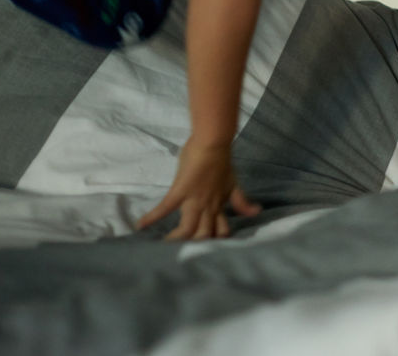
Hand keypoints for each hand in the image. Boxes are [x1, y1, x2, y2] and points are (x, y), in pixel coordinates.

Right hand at [136, 138, 261, 239]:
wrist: (213, 143)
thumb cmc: (221, 161)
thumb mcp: (233, 184)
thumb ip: (241, 201)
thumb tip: (257, 212)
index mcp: (219, 206)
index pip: (221, 231)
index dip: (216, 242)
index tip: (208, 250)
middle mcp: (208, 207)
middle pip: (204, 235)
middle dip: (195, 246)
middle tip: (183, 253)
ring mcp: (195, 200)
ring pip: (189, 228)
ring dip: (177, 240)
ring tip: (164, 246)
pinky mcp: (180, 191)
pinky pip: (165, 207)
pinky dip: (152, 217)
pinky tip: (140, 226)